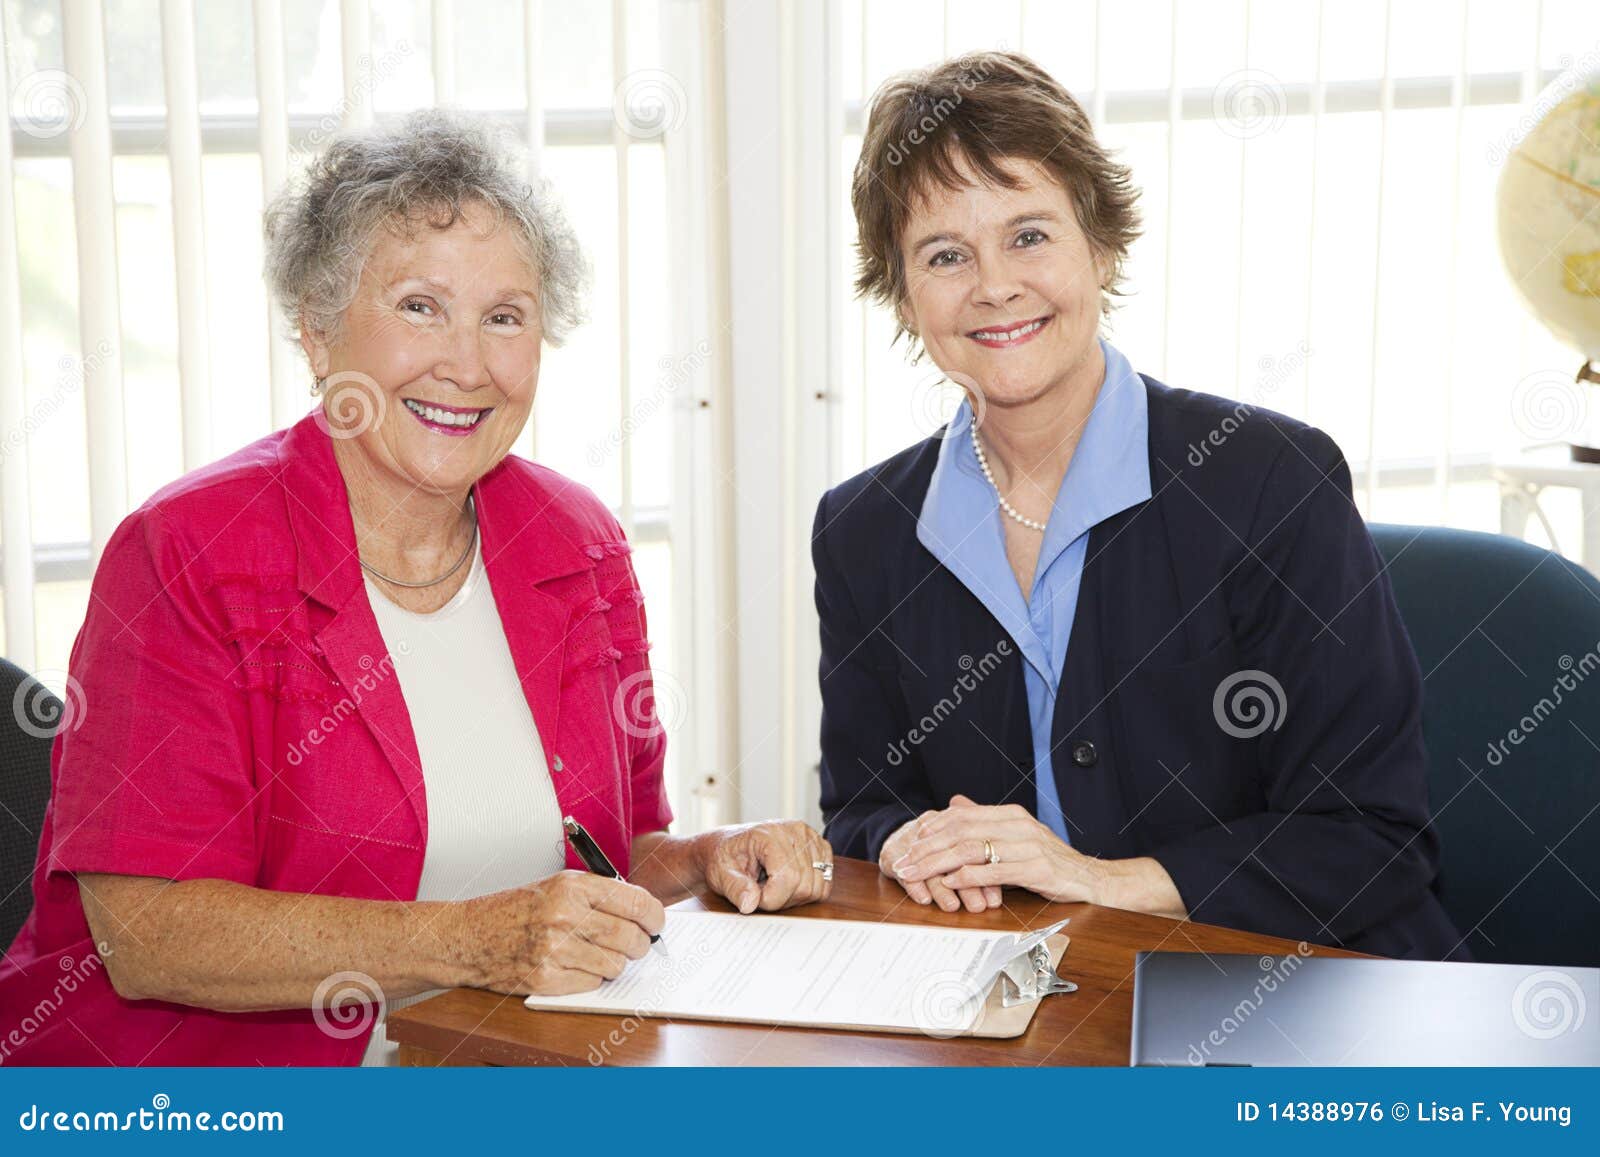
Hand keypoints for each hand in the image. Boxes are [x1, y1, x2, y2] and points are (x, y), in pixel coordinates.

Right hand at [457, 870, 665, 995]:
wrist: (468, 936)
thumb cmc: (515, 909)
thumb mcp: (557, 885)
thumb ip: (599, 894)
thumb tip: (643, 913)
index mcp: (572, 886)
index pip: (636, 902)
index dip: (654, 917)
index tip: (656, 923)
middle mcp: (565, 915)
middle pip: (631, 937)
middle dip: (640, 944)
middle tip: (635, 944)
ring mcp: (554, 949)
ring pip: (615, 964)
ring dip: (614, 963)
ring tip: (597, 954)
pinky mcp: (544, 978)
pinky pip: (591, 983)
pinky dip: (590, 978)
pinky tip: (576, 966)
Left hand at [695, 821, 833, 912]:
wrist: (728, 845)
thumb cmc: (725, 858)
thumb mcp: (720, 874)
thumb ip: (734, 888)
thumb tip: (750, 903)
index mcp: (769, 834)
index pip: (788, 877)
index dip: (771, 899)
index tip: (754, 898)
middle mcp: (794, 831)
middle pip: (805, 885)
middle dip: (782, 900)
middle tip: (762, 893)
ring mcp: (809, 837)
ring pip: (818, 886)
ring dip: (795, 896)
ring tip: (774, 887)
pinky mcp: (818, 846)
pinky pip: (825, 881)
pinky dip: (808, 890)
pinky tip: (788, 883)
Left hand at [890, 795, 1103, 903]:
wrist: (1090, 878)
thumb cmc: (1051, 860)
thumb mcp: (1016, 835)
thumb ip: (984, 820)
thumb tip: (954, 802)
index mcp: (1010, 815)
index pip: (961, 816)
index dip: (931, 828)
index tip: (909, 843)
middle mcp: (1017, 825)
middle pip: (960, 831)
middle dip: (927, 848)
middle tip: (903, 862)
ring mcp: (1028, 846)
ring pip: (972, 850)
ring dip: (938, 863)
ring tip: (917, 874)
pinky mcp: (1036, 869)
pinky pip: (995, 871)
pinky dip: (968, 877)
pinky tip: (950, 883)